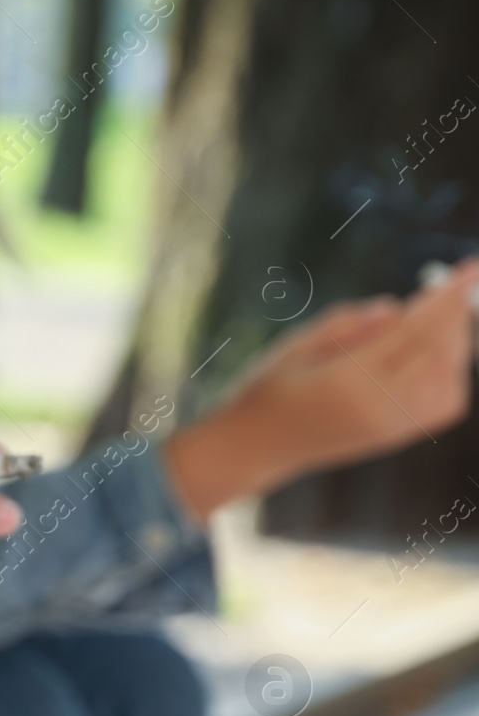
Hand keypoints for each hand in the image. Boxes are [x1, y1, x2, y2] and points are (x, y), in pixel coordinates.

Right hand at [166, 260, 478, 520]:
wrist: (256, 447)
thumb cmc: (268, 388)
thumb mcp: (294, 344)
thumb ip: (347, 323)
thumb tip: (395, 308)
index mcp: (348, 379)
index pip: (414, 330)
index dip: (447, 297)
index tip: (471, 268)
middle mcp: (378, 406)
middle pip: (439, 351)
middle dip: (457, 312)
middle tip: (461, 284)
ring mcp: (391, 426)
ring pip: (450, 376)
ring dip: (456, 341)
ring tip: (442, 318)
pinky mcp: (397, 437)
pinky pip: (447, 402)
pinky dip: (453, 373)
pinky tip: (436, 356)